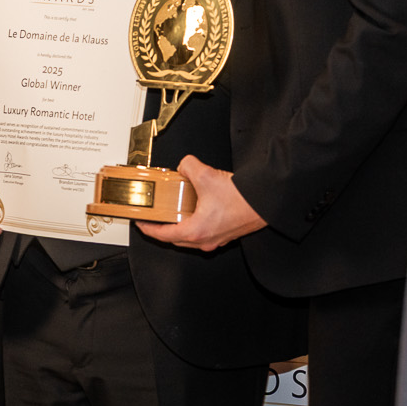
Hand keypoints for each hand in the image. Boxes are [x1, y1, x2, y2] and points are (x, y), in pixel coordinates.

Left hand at [137, 155, 266, 251]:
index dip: (148, 229)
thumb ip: (188, 166)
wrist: (265, 202)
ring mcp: (217, 239)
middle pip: (175, 239)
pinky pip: (204, 232)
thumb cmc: (241, 199)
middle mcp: (205, 239)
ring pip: (191, 238)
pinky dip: (196, 224)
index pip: (163, 235)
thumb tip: (184, 166)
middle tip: (155, 218)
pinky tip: (197, 209)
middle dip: (163, 229)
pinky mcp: (227, 234)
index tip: (141, 224)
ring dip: (180, 227)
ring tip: (175, 212)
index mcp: (195, 231)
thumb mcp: (206, 175)